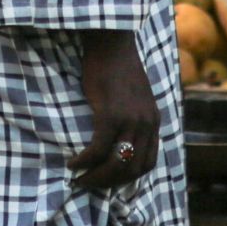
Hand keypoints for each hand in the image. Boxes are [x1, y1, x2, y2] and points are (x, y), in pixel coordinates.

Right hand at [70, 30, 159, 190]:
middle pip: (133, 169)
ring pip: (117, 164)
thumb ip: (133, 116)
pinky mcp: (110, 114)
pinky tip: (73, 163)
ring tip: (80, 178)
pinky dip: (85, 161)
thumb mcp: (134, 96)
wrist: (110, 41)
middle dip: (110, 183)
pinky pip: (98, 149)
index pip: (149, 162)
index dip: (128, 178)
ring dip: (97, 177)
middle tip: (89, 184)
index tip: (108, 180)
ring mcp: (130, 119)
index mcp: (153, 121)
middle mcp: (146, 124)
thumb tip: (119, 138)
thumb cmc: (116, 66)